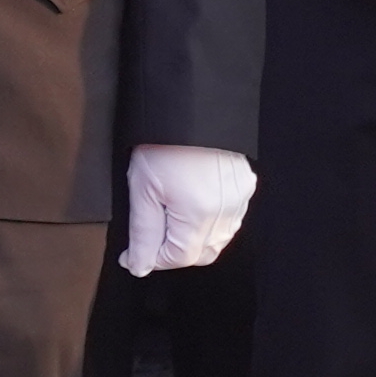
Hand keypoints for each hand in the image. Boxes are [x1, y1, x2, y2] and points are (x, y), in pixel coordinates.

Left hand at [122, 143, 256, 275]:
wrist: (192, 110)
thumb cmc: (163, 145)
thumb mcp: (142, 189)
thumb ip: (143, 233)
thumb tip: (139, 266)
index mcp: (201, 214)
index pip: (180, 257)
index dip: (153, 259)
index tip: (130, 256)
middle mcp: (227, 212)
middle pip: (202, 252)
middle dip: (173, 251)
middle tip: (149, 237)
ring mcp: (240, 200)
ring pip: (217, 238)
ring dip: (191, 238)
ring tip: (167, 215)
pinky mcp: (246, 187)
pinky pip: (229, 219)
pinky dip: (208, 222)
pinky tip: (189, 205)